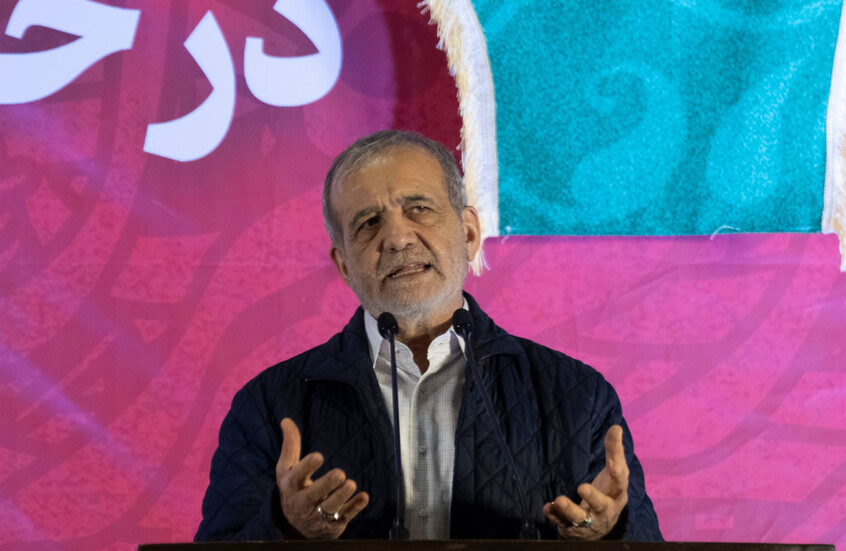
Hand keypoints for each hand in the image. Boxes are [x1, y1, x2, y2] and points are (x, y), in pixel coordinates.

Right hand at [276, 418, 368, 538]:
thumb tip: (286, 420)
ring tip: (351, 484)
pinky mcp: (333, 524)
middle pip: (314, 494)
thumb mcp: (287, 470)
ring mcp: (318, 514)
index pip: (298, 476)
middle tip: (340, 473)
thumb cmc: (294, 489)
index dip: (307, 467)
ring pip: (330, 507)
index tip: (319, 456)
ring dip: (341, 496)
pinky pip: (345, 516)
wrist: (295, 527)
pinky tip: (364, 497)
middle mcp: (303, 501)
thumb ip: (290, 446)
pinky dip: (355, 507)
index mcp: (292, 486)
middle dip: (326, 485)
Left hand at [543, 425, 628, 539]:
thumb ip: (614, 451)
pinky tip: (547, 507)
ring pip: (579, 518)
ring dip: (569, 509)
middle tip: (582, 487)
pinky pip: (562, 523)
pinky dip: (554, 516)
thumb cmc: (609, 493)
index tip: (614, 463)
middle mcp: (605, 510)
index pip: (620, 483)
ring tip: (559, 499)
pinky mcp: (573, 529)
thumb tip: (616, 427)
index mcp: (617, 494)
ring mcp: (589, 522)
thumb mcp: (614, 474)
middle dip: (593, 497)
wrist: (601, 527)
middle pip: (601, 505)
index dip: (618, 473)